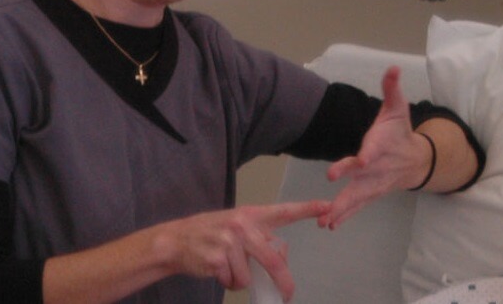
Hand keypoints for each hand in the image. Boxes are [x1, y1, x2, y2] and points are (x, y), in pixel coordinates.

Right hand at [155, 200, 328, 301]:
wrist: (174, 241)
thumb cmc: (209, 235)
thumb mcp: (234, 228)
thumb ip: (257, 239)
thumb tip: (279, 262)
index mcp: (250, 215)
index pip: (284, 211)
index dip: (307, 209)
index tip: (328, 206)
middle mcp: (242, 226)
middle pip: (273, 260)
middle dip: (283, 282)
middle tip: (288, 295)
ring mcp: (230, 242)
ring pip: (249, 277)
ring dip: (240, 281)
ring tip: (225, 268)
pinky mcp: (218, 259)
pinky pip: (234, 282)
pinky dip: (227, 283)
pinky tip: (216, 270)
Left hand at [321, 66, 428, 228]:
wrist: (417, 161)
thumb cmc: (400, 132)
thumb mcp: (398, 107)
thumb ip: (392, 89)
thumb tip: (393, 67)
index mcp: (380, 146)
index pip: (373, 151)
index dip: (367, 156)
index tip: (360, 162)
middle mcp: (376, 169)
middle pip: (361, 181)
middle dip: (348, 190)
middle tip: (332, 197)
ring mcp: (373, 184)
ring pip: (357, 199)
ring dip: (342, 209)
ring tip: (325, 221)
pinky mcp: (370, 194)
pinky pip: (356, 207)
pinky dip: (345, 216)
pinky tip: (329, 225)